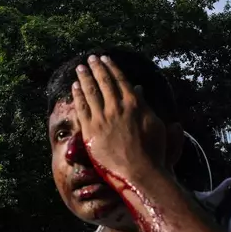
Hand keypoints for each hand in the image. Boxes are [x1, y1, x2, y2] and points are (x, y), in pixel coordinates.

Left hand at [72, 54, 166, 179]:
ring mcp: (102, 119)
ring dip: (84, 78)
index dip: (111, 68)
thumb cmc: (153, 152)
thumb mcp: (155, 124)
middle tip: (90, 59)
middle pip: (103, 82)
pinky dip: (78, 96)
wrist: (139, 172)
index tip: (105, 59)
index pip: (120, 80)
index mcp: (134, 104)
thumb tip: (138, 90)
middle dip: (96, 68)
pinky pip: (82, 109)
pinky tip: (74, 87)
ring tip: (80, 68)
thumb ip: (145, 105)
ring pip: (91, 92)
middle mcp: (117, 107)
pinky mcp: (90, 131)